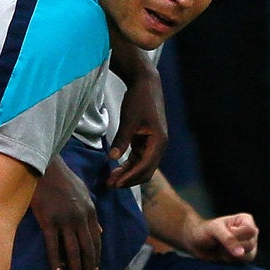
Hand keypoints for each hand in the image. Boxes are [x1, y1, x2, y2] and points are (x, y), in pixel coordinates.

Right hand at [30, 157, 101, 269]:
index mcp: (91, 212)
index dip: (97, 260)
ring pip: (73, 251)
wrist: (45, 166)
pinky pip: (53, 245)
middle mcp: (81, 218)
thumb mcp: (84, 194)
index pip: (96, 242)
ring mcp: (64, 220)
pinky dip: (56, 261)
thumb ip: (92, 215)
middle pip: (88, 250)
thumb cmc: (63, 180)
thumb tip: (100, 233)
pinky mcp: (48, 221)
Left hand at [108, 66, 166, 187]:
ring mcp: (154, 144)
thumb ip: (121, 139)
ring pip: (142, 166)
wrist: (146, 84)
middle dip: (129, 179)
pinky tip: (116, 169)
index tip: (115, 184)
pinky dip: (129, 165)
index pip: (145, 166)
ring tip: (110, 180)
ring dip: (128, 174)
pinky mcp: (147, 141)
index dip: (130, 177)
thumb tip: (112, 158)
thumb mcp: (128, 120)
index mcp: (159, 141)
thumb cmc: (139, 99)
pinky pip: (139, 158)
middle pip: (146, 171)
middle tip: (110, 185)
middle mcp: (159, 146)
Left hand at [190, 212, 258, 262]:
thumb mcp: (215, 230)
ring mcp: (248, 245)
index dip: (237, 235)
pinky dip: (231, 260)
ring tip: (221, 248)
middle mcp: (250, 232)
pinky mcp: (244, 257)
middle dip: (232, 246)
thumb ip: (228, 239)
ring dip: (231, 254)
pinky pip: (243, 262)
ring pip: (248, 255)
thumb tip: (241, 253)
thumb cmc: (204, 231)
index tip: (225, 232)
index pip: (250, 231)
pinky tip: (223, 254)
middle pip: (250, 244)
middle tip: (220, 242)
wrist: (195, 243)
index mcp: (246, 220)